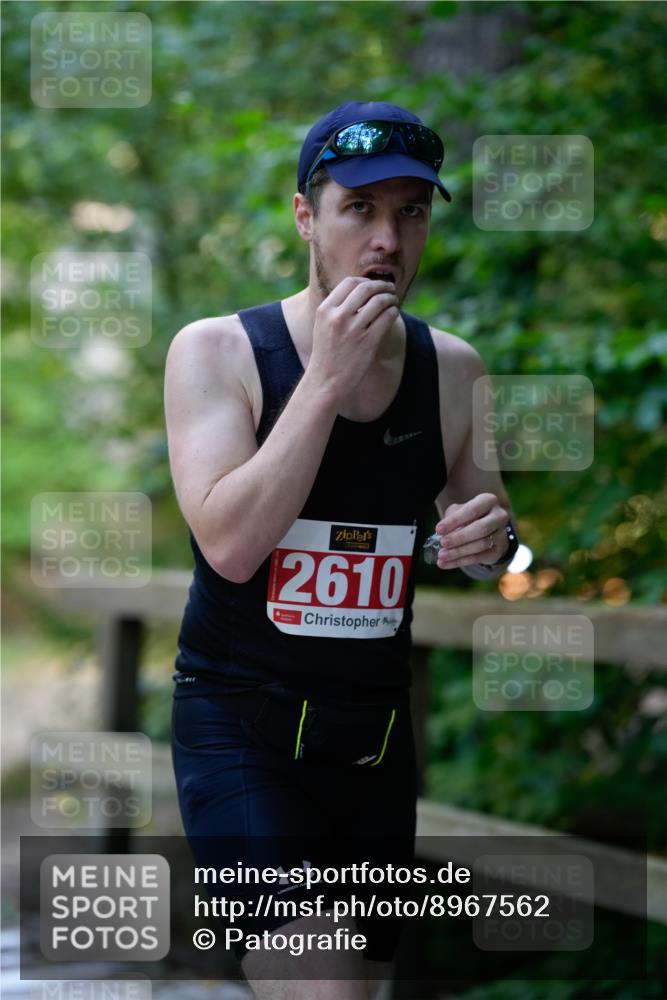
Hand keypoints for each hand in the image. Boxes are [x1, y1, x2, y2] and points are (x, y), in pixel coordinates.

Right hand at [308, 276, 398, 400]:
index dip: (366, 280)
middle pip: (366, 288)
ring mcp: (353, 330)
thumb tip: (360, 290)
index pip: (349, 282)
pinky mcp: (368, 342)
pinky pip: (387, 317)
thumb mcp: (323, 326)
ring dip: (391, 298)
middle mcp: (338, 317)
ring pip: (379, 301)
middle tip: (390, 288)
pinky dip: (394, 311)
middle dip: (382, 285)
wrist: (326, 381)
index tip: (373, 285)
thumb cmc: (327, 354)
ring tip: (394, 300)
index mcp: (325, 310)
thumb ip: (337, 308)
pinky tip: (394, 313)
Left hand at [434, 493, 509, 569]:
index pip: (472, 510)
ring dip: (458, 552)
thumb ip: (452, 518)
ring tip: (442, 555)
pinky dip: (459, 561)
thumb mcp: (459, 511)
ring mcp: (501, 535)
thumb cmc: (469, 517)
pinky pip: (479, 558)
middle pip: (481, 528)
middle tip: (443, 543)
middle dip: (459, 537)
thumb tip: (443, 533)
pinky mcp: (498, 551)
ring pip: (481, 545)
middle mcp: (499, 516)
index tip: (439, 529)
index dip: (455, 520)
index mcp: (488, 501)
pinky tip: (445, 563)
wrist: (488, 530)